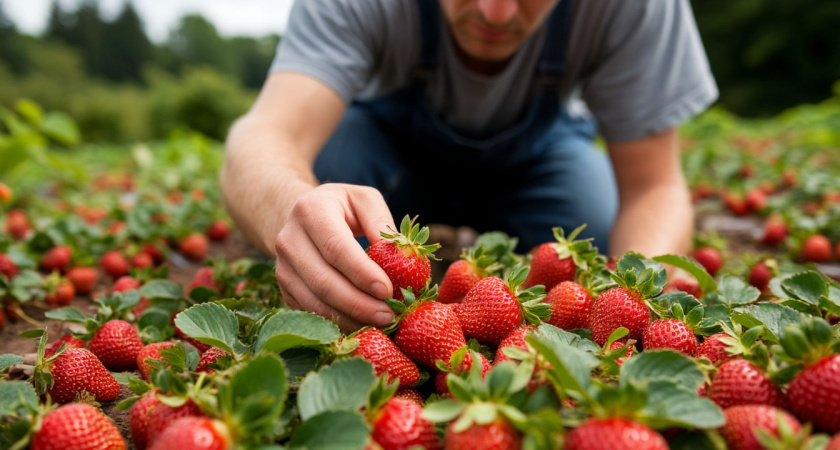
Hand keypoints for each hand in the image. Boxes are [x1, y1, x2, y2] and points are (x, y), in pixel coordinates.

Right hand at [274, 183, 395, 330]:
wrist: (301, 216)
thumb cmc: (342, 207)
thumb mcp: (365, 201)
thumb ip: (381, 222)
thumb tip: (398, 257)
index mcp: (311, 211)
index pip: (336, 248)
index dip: (362, 273)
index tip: (387, 291)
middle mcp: (289, 240)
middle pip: (323, 281)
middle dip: (358, 303)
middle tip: (388, 315)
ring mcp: (282, 267)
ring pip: (315, 301)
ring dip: (349, 318)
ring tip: (379, 322)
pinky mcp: (284, 288)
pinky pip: (310, 311)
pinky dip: (336, 322)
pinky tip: (360, 323)